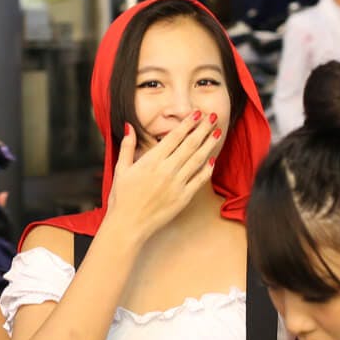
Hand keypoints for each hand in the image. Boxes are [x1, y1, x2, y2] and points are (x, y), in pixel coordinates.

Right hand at [105, 113, 221, 242]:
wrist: (128, 225)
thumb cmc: (122, 198)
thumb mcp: (121, 169)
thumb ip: (127, 146)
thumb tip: (129, 126)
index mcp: (151, 161)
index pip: (174, 137)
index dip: (188, 124)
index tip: (197, 114)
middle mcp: (166, 170)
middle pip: (190, 145)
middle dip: (203, 129)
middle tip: (213, 116)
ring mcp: (177, 184)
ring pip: (197, 160)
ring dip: (209, 144)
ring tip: (218, 132)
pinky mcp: (183, 198)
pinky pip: (199, 180)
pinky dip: (207, 169)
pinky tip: (213, 160)